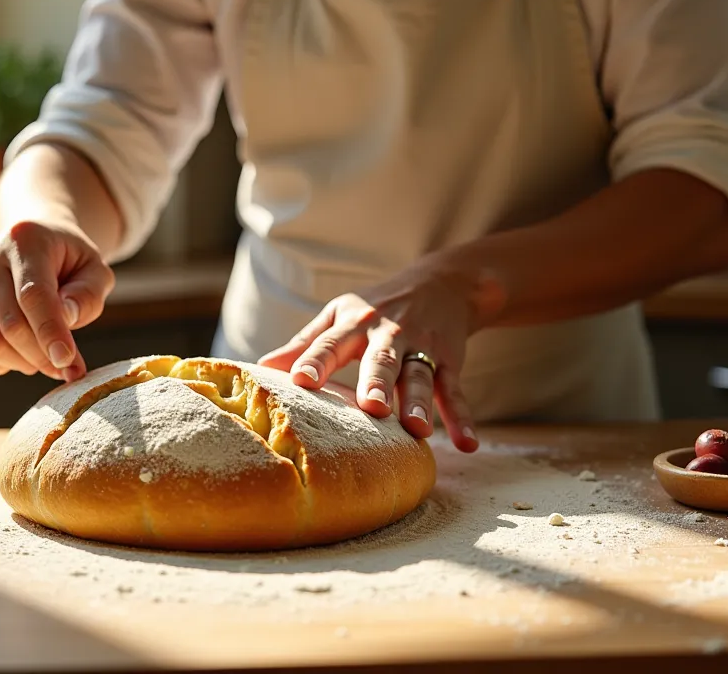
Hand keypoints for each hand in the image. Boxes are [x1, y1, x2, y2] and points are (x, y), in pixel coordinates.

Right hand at [0, 220, 113, 380]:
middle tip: (68, 366)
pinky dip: (6, 366)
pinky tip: (25, 355)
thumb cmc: (70, 263)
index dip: (50, 331)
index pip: (32, 294)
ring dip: (26, 363)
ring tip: (48, 356)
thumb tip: (65, 320)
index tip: (67, 360)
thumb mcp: (95, 270)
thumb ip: (86, 296)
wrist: (34, 248)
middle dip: (44, 355)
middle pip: (12, 325)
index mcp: (24, 240)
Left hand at [258, 265, 483, 451]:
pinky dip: (462, 417)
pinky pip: (455, 391)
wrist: (442, 283)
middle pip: (382, 360)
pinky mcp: (450, 360)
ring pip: (421, 376)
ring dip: (420, 403)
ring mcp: (422, 347)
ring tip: (418, 431)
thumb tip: (260, 367)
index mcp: (352, 323)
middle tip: (371, 408)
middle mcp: (388, 334)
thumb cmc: (376, 308)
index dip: (315, 361)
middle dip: (377, 383)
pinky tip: (466, 444)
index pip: (330, 343)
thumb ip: (304, 343)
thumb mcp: (339, 316)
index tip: (298, 382)